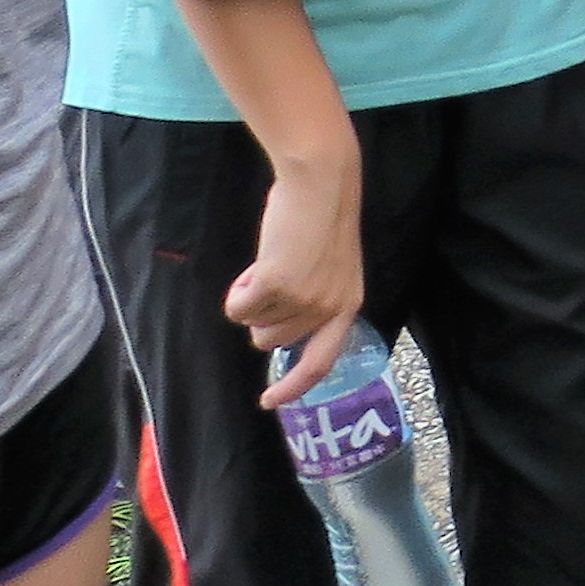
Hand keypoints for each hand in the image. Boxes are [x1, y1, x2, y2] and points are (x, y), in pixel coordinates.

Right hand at [228, 157, 363, 407]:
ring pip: (252, 324)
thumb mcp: (331, 269)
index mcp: (348, 305)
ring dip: (251, 297)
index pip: (321, 362)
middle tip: (274, 275)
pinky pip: (237, 307)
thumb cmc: (321, 219)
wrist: (321, 183)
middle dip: (262, 315)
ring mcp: (302, 299)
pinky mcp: (276, 285)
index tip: (269, 401)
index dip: (294, 386)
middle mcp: (327, 309)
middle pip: (270, 341)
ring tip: (273, 261)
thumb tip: (276, 334)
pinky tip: (260, 261)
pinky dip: (239, 288)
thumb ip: (313, 301)